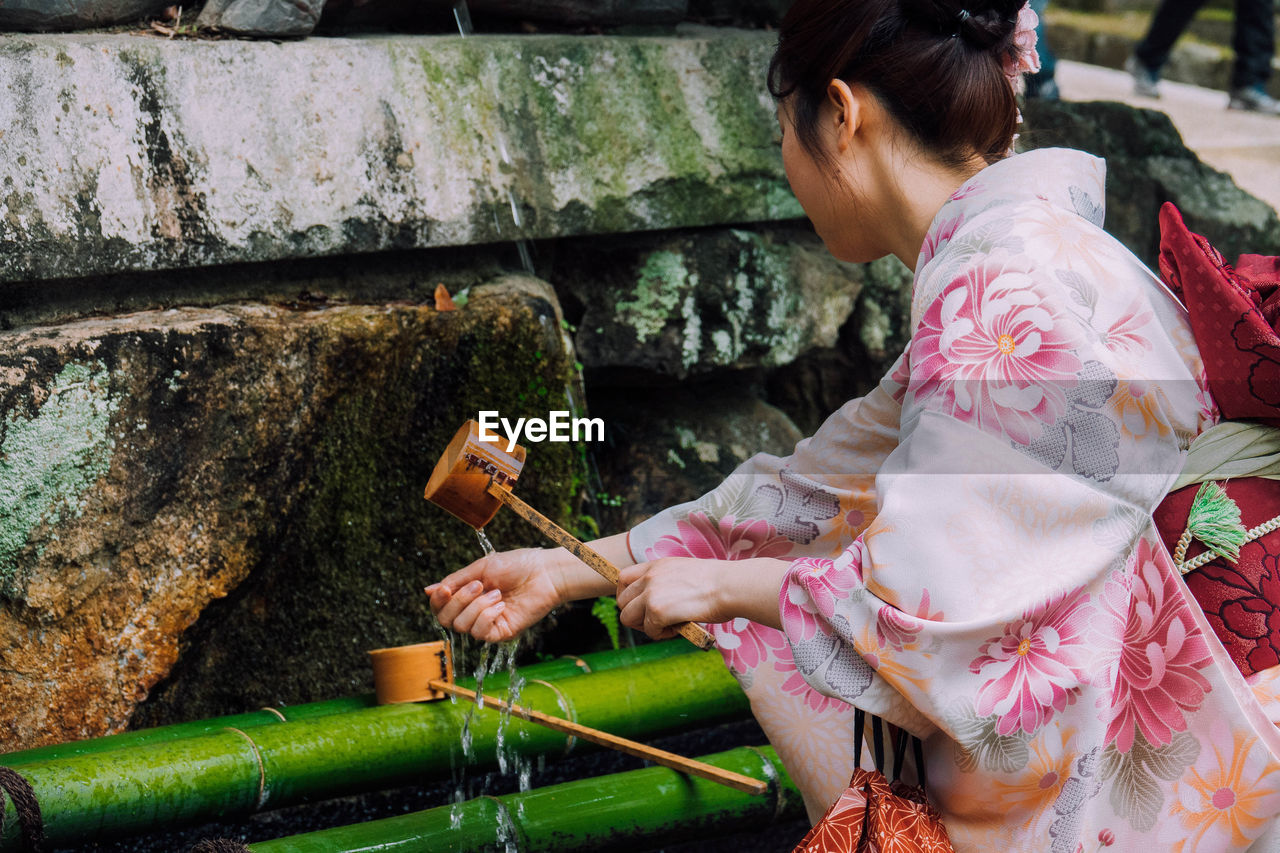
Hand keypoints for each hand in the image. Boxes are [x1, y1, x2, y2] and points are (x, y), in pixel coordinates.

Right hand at [426, 548, 566, 642]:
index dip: (437, 601)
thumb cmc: (516, 566)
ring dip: (478, 606)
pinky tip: (502, 605)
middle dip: (458, 601)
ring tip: (497, 593)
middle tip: (479, 585)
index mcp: (467, 595)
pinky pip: (480, 633)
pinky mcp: (501, 633)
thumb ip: (455, 580)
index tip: (445, 588)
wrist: (544, 573)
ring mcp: (487, 624)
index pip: (440, 607)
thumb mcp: (480, 568)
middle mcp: (474, 611)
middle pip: (445, 620)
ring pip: (462, 626)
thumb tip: (427, 590)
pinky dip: (487, 616)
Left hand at [616, 557, 790, 638]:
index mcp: (656, 565)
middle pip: (621, 601)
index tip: (639, 606)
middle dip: (635, 615)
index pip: (623, 578)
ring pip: (628, 618)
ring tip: (666, 627)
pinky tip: (678, 628)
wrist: (730, 586)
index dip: (627, 596)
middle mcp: (650, 577)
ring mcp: (651, 593)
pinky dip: (661, 634)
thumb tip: (658, 601)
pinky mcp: (657, 611)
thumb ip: (666, 582)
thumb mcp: (684, 572)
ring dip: (645, 627)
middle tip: (655, 622)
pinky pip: (649, 631)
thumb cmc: (717, 583)